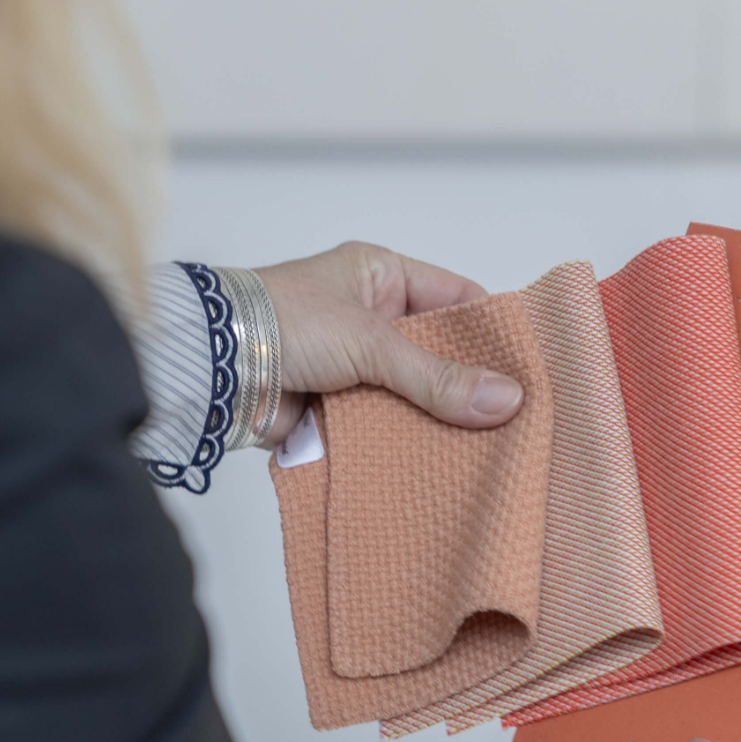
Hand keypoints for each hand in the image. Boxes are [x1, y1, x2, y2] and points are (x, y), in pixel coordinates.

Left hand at [255, 241, 523, 446]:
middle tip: (516, 419)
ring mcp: (352, 366)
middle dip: (468, 386)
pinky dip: (403, 443)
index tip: (529, 367)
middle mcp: (368, 318)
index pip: (455, 299)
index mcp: (380, 276)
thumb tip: (507, 400)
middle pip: (438, 355)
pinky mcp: (335, 408)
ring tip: (488, 449)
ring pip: (412, 395)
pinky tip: (439, 465)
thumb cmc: (281, 322)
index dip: (492, 331)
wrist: (210, 368)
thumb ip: (437, 376)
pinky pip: (383, 426)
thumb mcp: (370, 342)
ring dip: (436, 420)